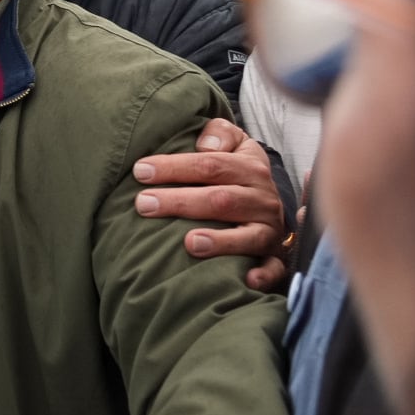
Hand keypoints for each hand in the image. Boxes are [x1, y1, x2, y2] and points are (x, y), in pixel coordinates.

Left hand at [132, 118, 287, 290]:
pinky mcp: (275, 256)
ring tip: (188, 243)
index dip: (174, 167)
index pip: (210, 165)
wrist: (272, 201)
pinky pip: (273, 268)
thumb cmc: (238, 171)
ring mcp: (269, 229)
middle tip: (144, 204)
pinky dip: (262, 275)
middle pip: (220, 199)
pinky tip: (246, 281)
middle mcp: (262, 199)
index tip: (140, 171)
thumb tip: (205, 144)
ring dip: (219, 241)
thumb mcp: (236, 143)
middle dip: (181, 202)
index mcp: (250, 168)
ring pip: (246, 236)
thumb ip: (220, 134)